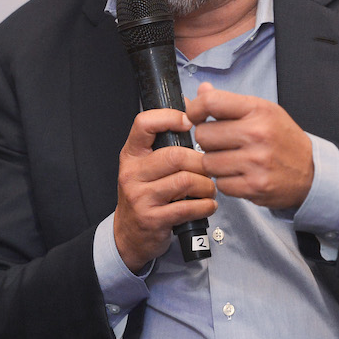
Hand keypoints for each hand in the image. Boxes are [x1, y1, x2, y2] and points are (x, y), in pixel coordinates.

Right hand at [113, 108, 216, 272]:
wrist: (129, 235)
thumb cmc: (145, 194)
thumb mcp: (147, 165)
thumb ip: (166, 139)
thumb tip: (192, 102)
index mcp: (131, 154)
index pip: (144, 123)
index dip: (169, 117)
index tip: (189, 122)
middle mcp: (132, 173)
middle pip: (175, 155)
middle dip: (201, 162)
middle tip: (209, 169)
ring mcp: (140, 197)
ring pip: (185, 181)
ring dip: (206, 185)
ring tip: (210, 188)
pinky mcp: (152, 219)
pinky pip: (187, 207)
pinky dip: (205, 206)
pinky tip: (208, 205)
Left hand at [186, 82, 313, 209]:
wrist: (312, 172)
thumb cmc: (282, 139)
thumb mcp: (262, 111)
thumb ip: (229, 102)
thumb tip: (201, 90)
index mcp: (258, 110)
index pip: (211, 102)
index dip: (195, 109)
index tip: (196, 116)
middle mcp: (257, 134)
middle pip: (203, 135)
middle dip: (206, 140)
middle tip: (221, 143)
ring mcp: (256, 162)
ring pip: (208, 162)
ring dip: (214, 162)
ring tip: (231, 159)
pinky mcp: (255, 186)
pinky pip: (220, 183)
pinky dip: (225, 181)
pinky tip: (239, 174)